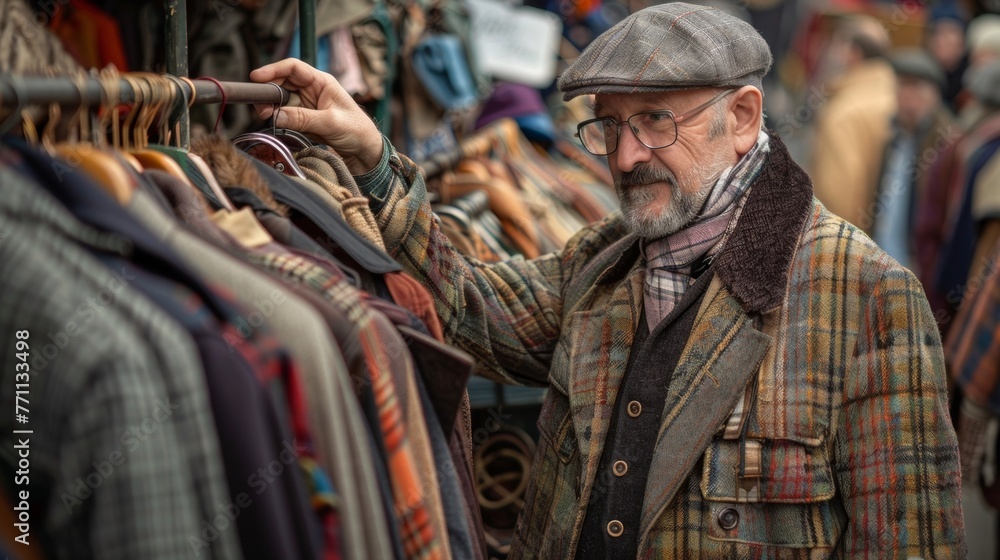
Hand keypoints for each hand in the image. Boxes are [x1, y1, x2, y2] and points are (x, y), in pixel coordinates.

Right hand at [249, 58, 383, 173]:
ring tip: (266, 115)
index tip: (257, 77)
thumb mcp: (330, 122)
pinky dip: (277, 118)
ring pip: (281, 99)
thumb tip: (276, 116)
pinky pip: (285, 115)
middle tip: (260, 105)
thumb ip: (303, 118)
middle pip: (283, 83)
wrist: (364, 150)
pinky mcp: (303, 119)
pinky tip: (274, 123)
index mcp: (322, 82)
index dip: (274, 70)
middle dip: (269, 91)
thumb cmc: (356, 130)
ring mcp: (306, 105)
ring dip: (271, 106)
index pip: (294, 68)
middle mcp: (312, 90)